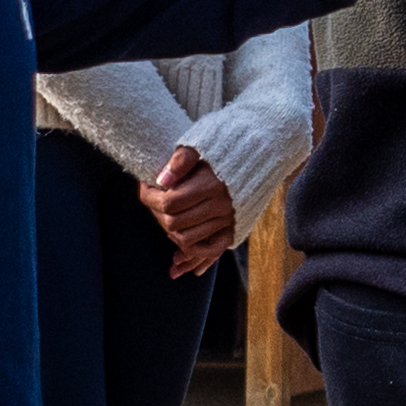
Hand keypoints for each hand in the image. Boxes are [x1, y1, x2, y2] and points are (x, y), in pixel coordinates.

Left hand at [143, 143, 234, 274]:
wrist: (261, 154)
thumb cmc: (226, 147)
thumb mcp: (202, 144)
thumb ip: (181, 160)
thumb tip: (161, 181)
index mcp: (212, 184)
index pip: (169, 202)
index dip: (149, 197)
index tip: (144, 187)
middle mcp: (222, 206)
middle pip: (175, 223)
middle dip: (155, 213)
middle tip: (151, 200)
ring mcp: (228, 220)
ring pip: (187, 239)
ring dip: (168, 233)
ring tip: (162, 217)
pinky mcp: (234, 228)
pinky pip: (210, 251)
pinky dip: (192, 257)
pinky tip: (177, 260)